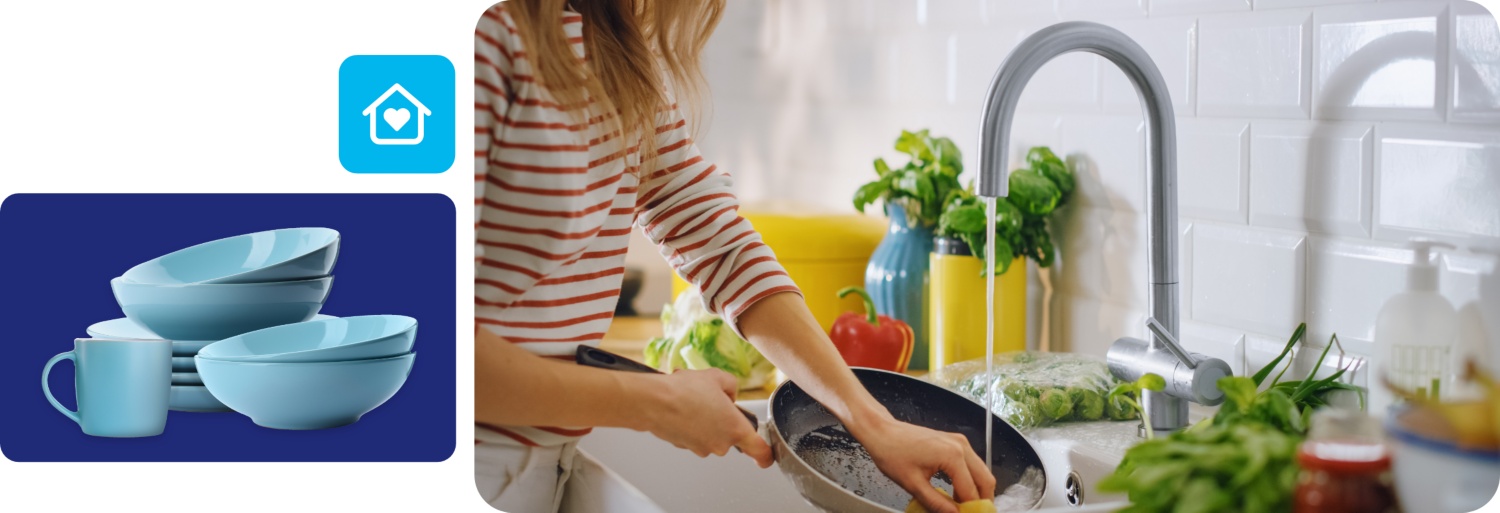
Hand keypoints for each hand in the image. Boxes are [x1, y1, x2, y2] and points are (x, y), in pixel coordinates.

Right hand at [638, 369, 772, 467]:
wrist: (655, 401)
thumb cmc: (685, 391)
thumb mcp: (717, 377)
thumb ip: (731, 386)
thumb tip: (729, 394)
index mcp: (735, 429)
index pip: (759, 451)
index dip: (765, 455)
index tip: (766, 457)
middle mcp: (720, 444)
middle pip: (730, 435)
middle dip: (722, 418)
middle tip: (710, 401)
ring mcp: (701, 448)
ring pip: (710, 434)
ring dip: (705, 420)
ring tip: (691, 401)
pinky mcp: (684, 447)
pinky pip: (694, 435)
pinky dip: (690, 424)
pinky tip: (681, 408)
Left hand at [851, 416, 996, 512]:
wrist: (883, 432)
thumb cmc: (892, 453)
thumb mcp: (913, 485)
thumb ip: (937, 503)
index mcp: (952, 456)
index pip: (971, 491)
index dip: (971, 510)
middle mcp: (961, 446)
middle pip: (986, 480)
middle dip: (981, 501)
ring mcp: (959, 442)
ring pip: (981, 472)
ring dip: (976, 491)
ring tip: (962, 507)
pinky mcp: (955, 442)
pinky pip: (972, 464)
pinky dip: (969, 480)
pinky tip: (957, 493)